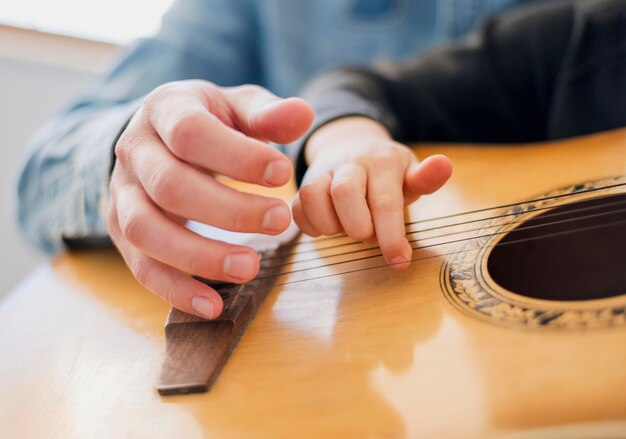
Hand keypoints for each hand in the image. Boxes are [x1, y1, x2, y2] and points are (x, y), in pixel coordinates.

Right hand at [108, 80, 312, 318]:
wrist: (157, 136)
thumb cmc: (208, 121)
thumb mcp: (236, 106)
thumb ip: (268, 113)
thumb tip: (304, 114)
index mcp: (164, 110)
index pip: (191, 133)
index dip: (237, 156)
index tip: (283, 173)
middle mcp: (134, 151)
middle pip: (170, 186)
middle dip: (228, 210)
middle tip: (280, 221)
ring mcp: (122, 194)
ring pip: (146, 230)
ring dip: (198, 256)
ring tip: (250, 268)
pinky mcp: (122, 231)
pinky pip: (141, 266)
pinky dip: (176, 290)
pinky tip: (214, 307)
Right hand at [292, 117, 451, 268]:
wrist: (353, 146)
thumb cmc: (387, 173)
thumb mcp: (410, 173)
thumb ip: (426, 178)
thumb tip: (444, 165)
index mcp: (382, 161)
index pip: (385, 201)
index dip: (391, 236)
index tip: (399, 261)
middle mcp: (350, 162)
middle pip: (345, 193)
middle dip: (358, 227)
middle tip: (368, 235)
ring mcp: (323, 170)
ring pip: (314, 196)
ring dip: (331, 225)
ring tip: (347, 228)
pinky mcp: (305, 182)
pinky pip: (298, 206)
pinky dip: (311, 226)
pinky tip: (329, 227)